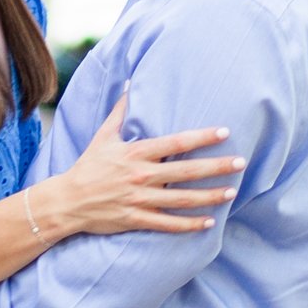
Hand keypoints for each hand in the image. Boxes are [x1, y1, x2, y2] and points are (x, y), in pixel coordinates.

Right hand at [37, 89, 240, 239]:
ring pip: (181, 199)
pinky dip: (189, 224)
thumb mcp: (103, 136)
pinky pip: (168, 224)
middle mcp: (141, 175)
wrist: (67, 201)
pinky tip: (209, 222)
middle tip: (240, 163)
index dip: (202, 137)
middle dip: (216, 167)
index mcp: (136, 153)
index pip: (176, 143)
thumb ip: (121, 111)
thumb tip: (131, 82)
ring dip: (209, 196)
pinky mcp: (136, 220)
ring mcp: (140, 199)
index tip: (224, 132)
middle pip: (186, 171)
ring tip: (231, 192)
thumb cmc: (88, 166)